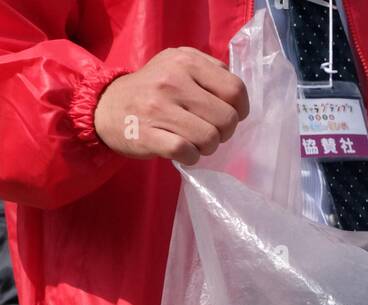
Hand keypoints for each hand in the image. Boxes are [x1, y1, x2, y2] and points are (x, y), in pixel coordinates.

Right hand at [94, 48, 248, 166]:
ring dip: (207, 147)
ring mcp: (159, 108)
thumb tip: (237, 97)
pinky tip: (182, 152)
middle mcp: (172, 81)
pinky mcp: (148, 135)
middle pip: (227, 119)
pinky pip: (187, 153)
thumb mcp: (177, 65)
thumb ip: (209, 72)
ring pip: (210, 139)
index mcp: (186, 61)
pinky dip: (191, 158)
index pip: (235, 90)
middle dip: (223, 133)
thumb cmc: (151, 89)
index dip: (239, 110)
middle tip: (207, 132)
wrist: (106, 106)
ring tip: (193, 141)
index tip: (227, 116)